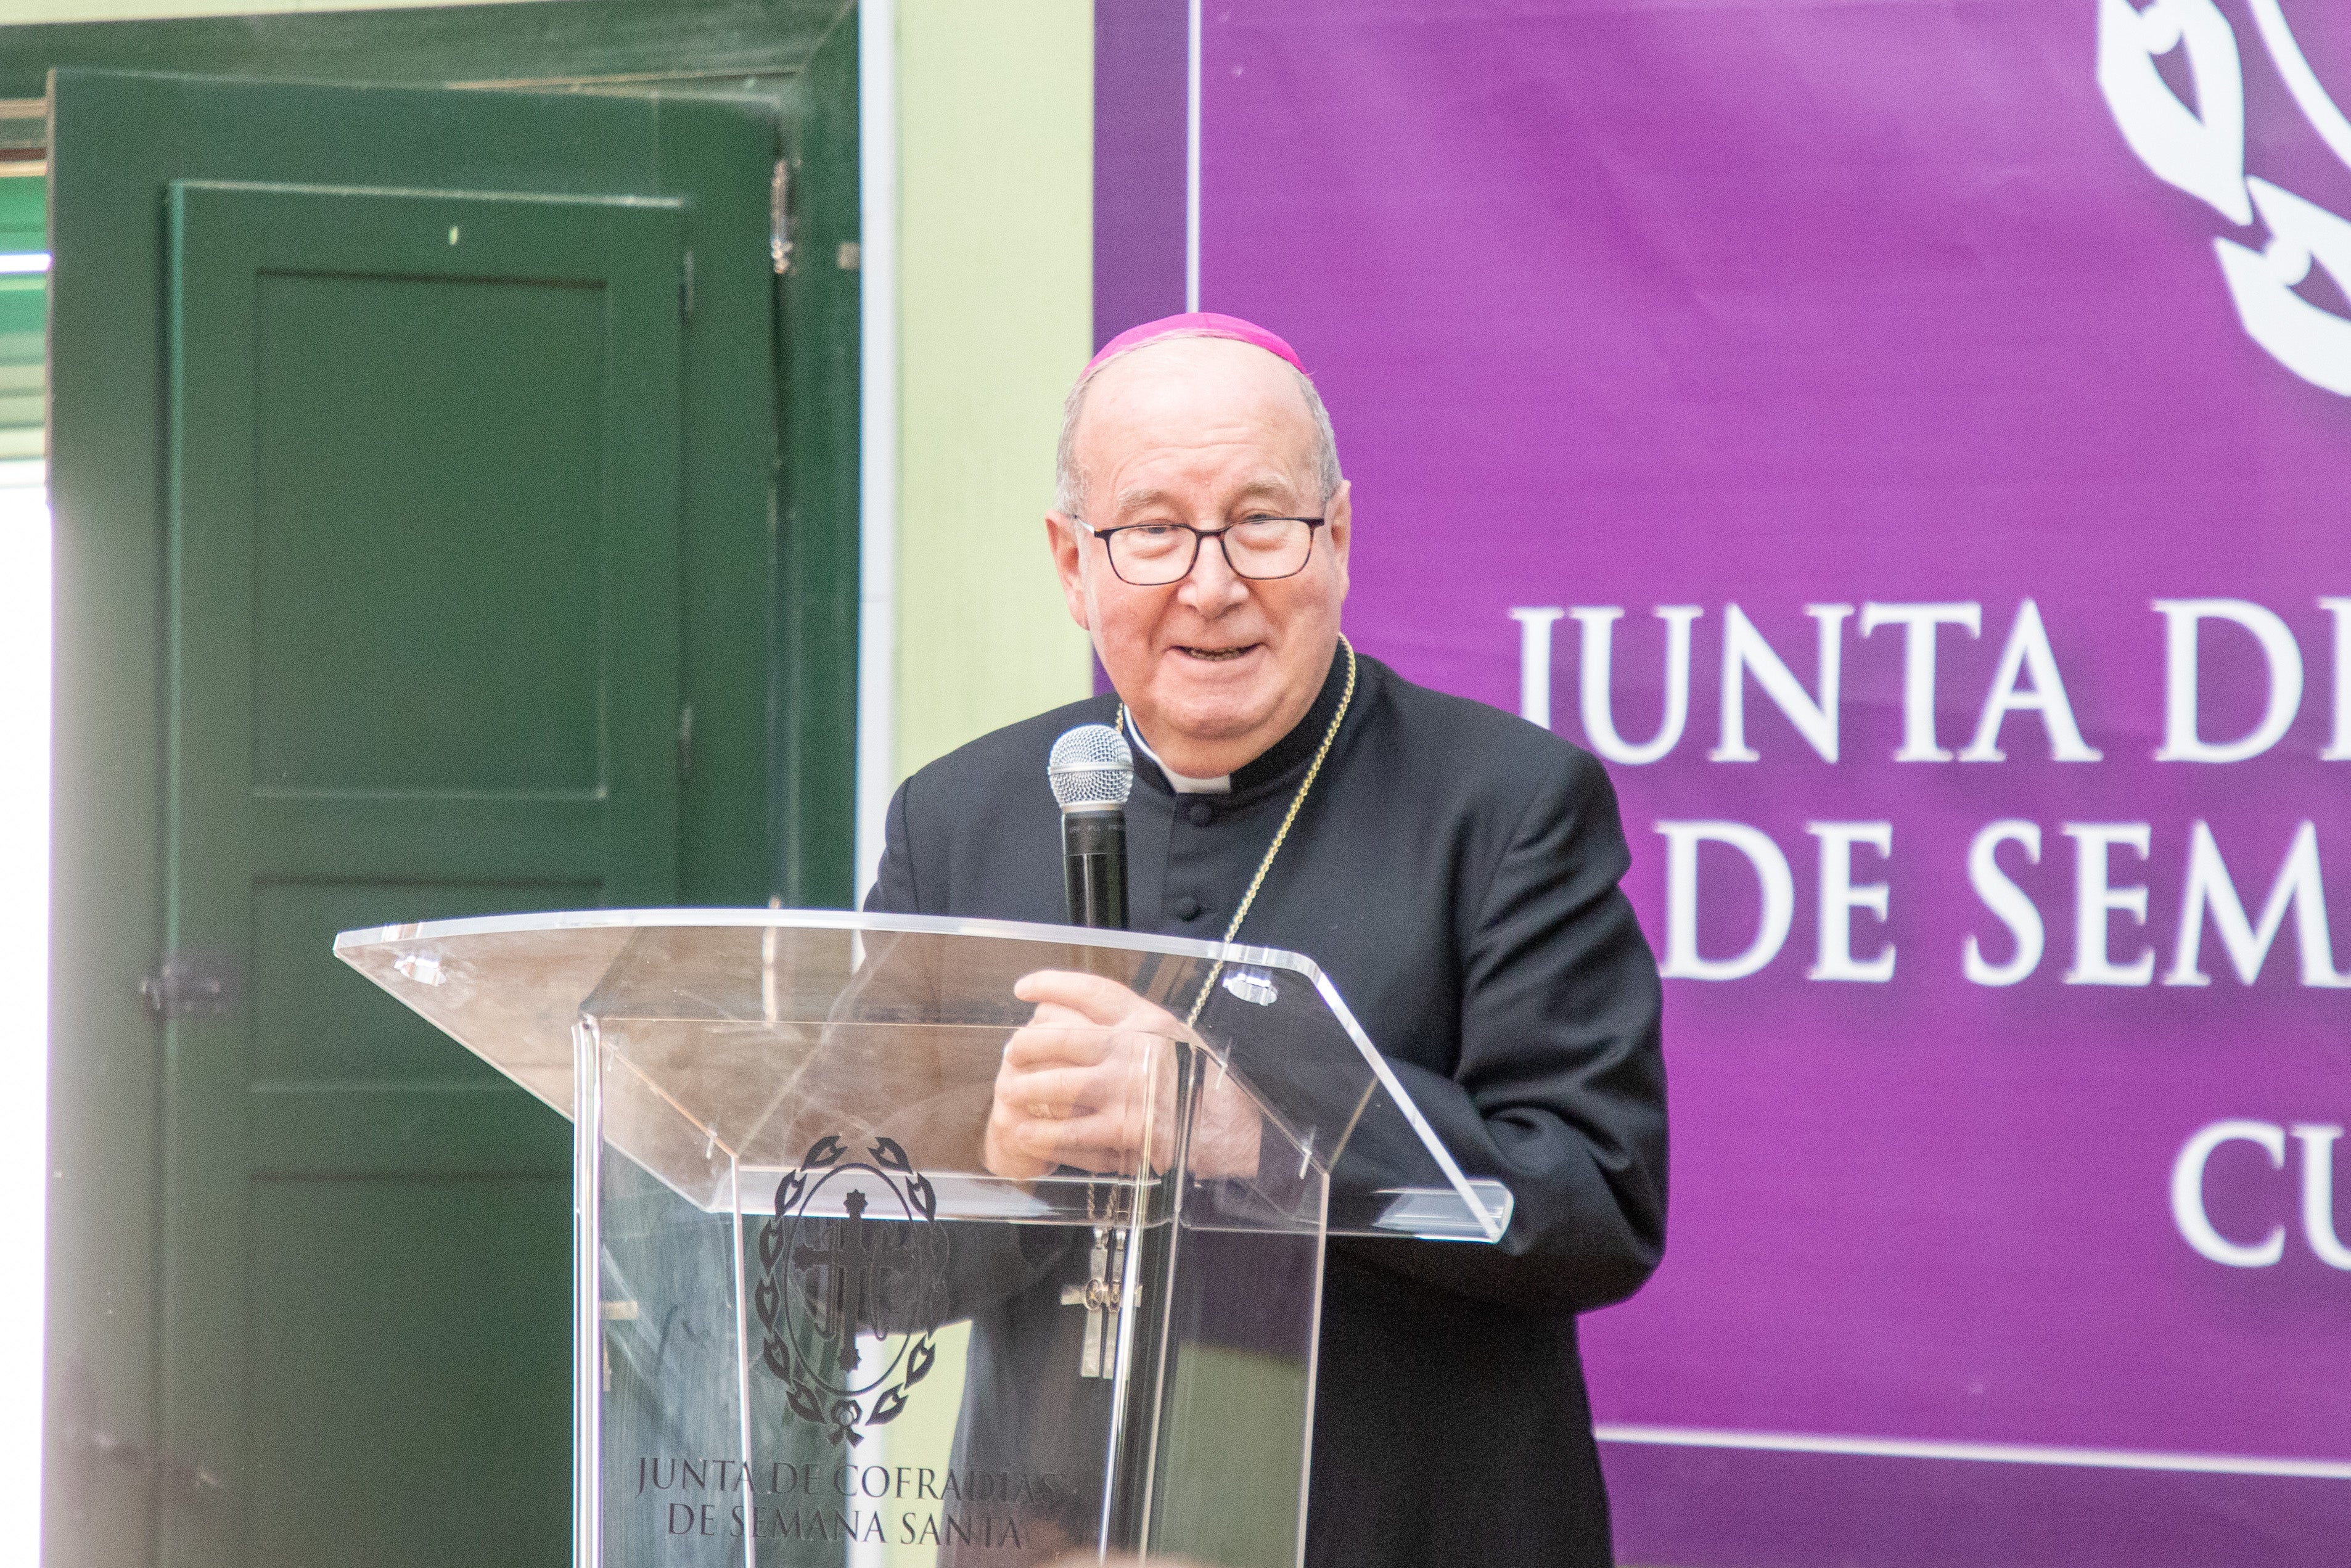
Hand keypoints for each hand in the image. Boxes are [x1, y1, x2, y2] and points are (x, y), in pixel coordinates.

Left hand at [984, 970, 1263, 1180]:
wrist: (1234, 1133)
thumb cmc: (1205, 1086)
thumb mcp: (1178, 1039)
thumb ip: (1136, 1028)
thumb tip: (1086, 1018)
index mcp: (1149, 1022)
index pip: (1091, 990)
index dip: (1051, 984)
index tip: (1025, 989)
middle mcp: (1135, 1050)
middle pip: (1059, 1038)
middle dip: (1024, 1047)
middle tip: (1011, 1054)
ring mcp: (1127, 1092)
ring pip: (1055, 1086)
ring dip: (1024, 1091)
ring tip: (1010, 1095)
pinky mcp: (1125, 1132)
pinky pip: (1069, 1133)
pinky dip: (1041, 1135)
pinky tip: (1025, 1134)